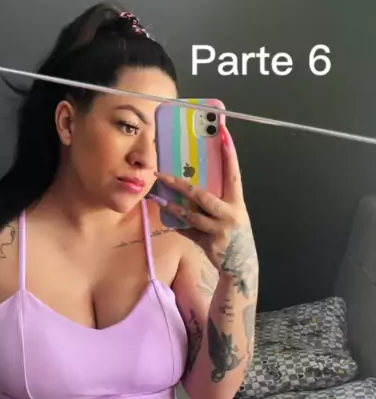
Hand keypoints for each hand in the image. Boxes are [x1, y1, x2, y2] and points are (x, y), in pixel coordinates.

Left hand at [155, 124, 257, 296]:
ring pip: (191, 215)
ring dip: (173, 206)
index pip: (233, 173)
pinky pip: (188, 230)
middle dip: (180, 184)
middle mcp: (230, 213)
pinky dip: (176, 223)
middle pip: (202, 195)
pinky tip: (165, 214)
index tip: (222, 133)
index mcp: (237, 201)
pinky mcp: (209, 242)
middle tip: (162, 174)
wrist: (241, 264)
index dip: (229, 153)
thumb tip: (193, 182)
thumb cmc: (233, 233)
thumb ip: (216, 200)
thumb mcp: (231, 213)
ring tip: (157, 196)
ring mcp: (220, 229)